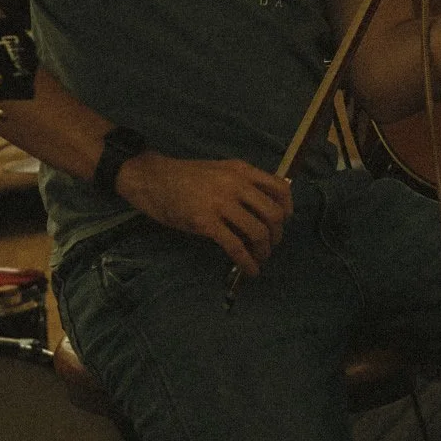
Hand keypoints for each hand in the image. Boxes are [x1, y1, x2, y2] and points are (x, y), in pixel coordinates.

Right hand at [115, 153, 292, 276]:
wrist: (153, 180)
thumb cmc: (185, 178)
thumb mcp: (219, 171)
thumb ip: (241, 184)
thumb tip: (263, 209)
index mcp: (241, 170)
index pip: (280, 188)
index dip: (288, 209)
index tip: (284, 222)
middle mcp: (235, 184)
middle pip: (273, 214)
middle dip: (277, 235)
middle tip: (270, 245)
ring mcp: (221, 203)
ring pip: (258, 232)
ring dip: (264, 251)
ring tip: (259, 259)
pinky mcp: (206, 222)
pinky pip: (235, 246)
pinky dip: (247, 262)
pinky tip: (249, 270)